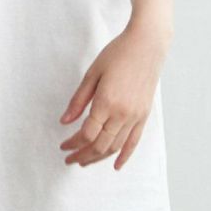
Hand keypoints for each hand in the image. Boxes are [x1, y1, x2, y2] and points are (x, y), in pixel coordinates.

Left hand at [58, 22, 171, 170]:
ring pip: (115, 146)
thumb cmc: (118, 54)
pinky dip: (124, 155)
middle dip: (82, 155)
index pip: (86, 134)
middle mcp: (122, 113)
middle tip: (70, 159)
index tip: (63, 146)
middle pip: (99, 145)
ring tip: (85, 162)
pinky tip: (116, 166)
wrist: (147, 44)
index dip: (73, 144)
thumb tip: (65, 122)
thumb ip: (78, 100)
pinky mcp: (144, 115)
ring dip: (98, 158)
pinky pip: (134, 141)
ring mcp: (135, 116)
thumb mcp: (92, 74)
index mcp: (106, 102)